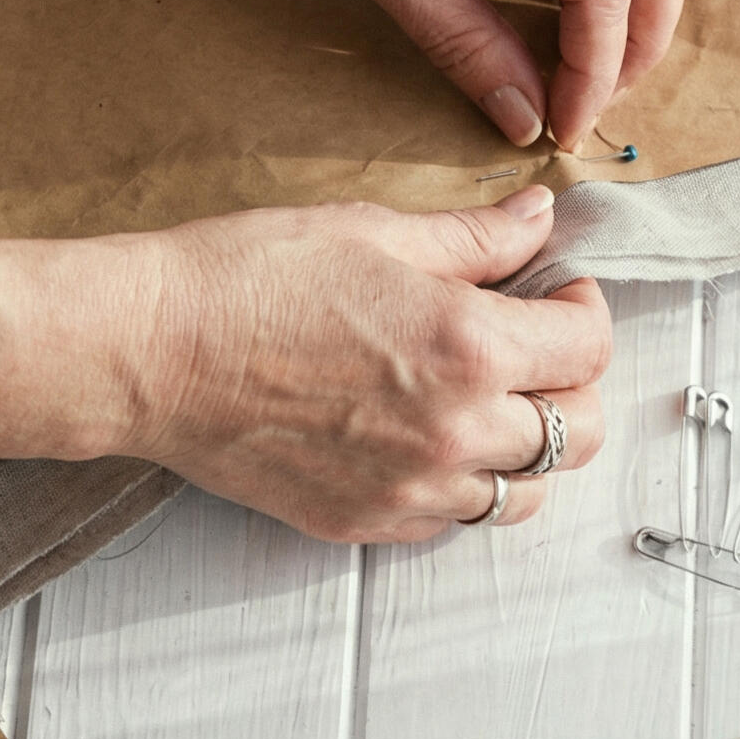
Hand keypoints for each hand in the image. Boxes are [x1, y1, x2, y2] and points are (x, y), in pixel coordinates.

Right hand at [114, 186, 610, 542]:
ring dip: (527, 446)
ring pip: (527, 493)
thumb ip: (472, 237)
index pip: (588, 346)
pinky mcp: (363, 520)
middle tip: (537, 349)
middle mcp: (454, 431)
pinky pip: (452, 520)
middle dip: (576, 384)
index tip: (558, 291)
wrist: (150, 351)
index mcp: (467, 346)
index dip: (585, 308)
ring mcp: (409, 487)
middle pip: (581, 433)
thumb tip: (538, 218)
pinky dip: (462, 485)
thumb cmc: (248, 279)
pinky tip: (427, 439)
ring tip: (487, 402)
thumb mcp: (372, 231)